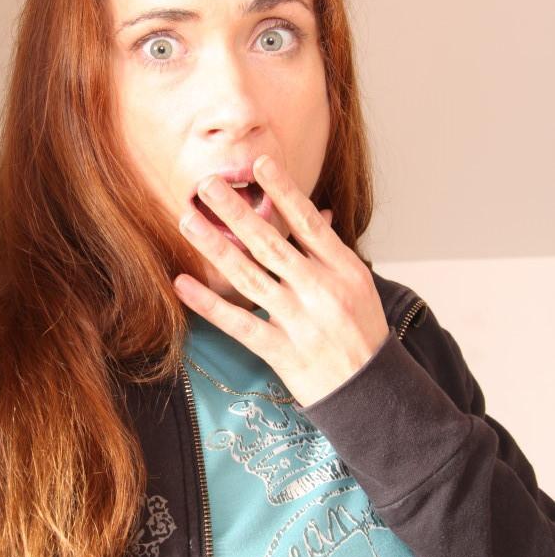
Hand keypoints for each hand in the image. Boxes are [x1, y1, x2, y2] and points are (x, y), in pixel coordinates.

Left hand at [172, 154, 390, 406]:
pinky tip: (183, 284)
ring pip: (249, 276)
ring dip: (214, 246)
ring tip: (188, 220)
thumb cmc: (363, 333)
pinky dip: (209, 303)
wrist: (373, 392)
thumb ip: (330, 251)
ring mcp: (301, 322)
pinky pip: (239, 323)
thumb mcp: (358, 285)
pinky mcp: (282, 352)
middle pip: (271, 244)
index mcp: (345, 270)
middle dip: (236, 211)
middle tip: (207, 185)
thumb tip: (316, 212)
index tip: (259, 163)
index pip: (309, 222)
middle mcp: (322, 291)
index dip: (284, 191)